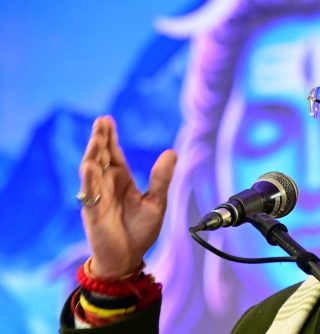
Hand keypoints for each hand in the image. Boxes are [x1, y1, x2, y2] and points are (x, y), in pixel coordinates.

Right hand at [78, 115, 176, 278]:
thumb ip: (161, 178)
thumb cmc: (140, 231)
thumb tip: (172, 152)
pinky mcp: (93, 213)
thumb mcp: (156, 201)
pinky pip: (89, 193)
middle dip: (100, 139)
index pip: (114, 155)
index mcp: (121, 181)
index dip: (110, 138)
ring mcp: (98, 198)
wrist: (128, 258)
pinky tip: (90, 166)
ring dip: (93, 154)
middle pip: (101, 157)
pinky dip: (89, 179)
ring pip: (92, 171)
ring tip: (97, 138)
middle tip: (102, 121)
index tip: (107, 119)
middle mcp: (107, 186)